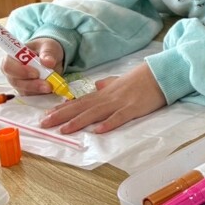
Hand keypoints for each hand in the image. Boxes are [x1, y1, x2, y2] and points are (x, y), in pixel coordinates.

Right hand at [0, 37, 64, 95]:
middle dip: (31, 84)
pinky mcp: (26, 91)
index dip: (20, 71)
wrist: (51, 57)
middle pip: (15, 81)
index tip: (36, 73)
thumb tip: (48, 62)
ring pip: (23, 90)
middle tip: (47, 85)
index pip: (8, 66)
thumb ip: (48, 52)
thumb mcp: (48, 46)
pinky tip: (50, 91)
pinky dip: (41, 94)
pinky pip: (31, 95)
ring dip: (37, 90)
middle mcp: (12, 72)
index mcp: (12, 57)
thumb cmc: (45, 49)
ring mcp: (18, 83)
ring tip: (51, 87)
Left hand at [39, 63, 165, 133]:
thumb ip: (107, 84)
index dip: (62, 108)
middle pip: (81, 107)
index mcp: (104, 92)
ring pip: (95, 113)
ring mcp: (120, 103)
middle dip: (62, 115)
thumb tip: (96, 86)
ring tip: (63, 130)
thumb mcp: (120, 80)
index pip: (80, 101)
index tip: (47, 114)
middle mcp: (108, 97)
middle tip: (44, 123)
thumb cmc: (142, 78)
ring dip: (78, 121)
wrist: (160, 73)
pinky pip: (119, 117)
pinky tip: (97, 131)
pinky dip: (108, 124)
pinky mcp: (133, 109)